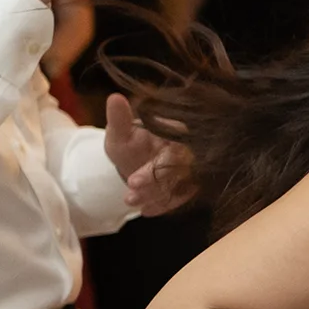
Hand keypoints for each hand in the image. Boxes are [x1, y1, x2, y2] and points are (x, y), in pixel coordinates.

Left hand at [103, 96, 195, 214]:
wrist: (138, 160)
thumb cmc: (130, 143)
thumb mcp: (120, 132)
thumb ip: (119, 118)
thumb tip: (114, 97)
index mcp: (178, 133)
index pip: (172, 154)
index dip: (154, 170)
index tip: (132, 183)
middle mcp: (191, 151)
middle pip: (179, 173)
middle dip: (154, 187)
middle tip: (129, 198)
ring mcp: (193, 170)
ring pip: (180, 187)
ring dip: (157, 198)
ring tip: (132, 203)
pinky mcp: (191, 185)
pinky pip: (181, 198)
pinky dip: (164, 206)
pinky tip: (147, 211)